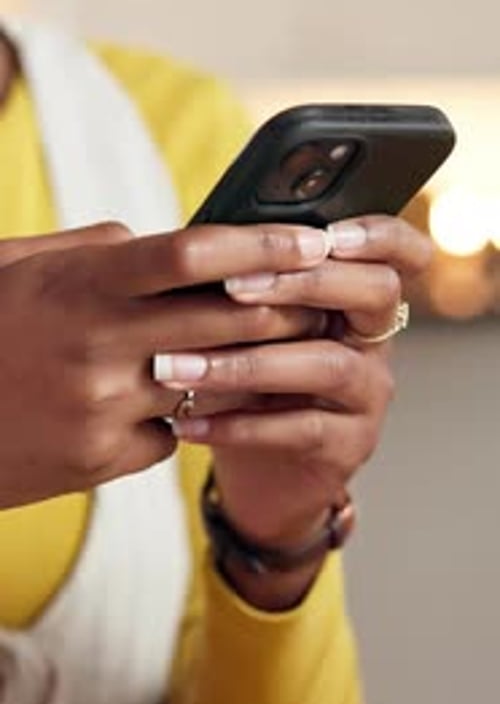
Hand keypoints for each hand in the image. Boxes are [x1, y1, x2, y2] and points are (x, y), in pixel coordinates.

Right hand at [0, 220, 327, 507]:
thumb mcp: (16, 268)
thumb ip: (90, 250)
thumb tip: (153, 240)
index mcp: (76, 287)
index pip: (190, 255)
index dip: (260, 244)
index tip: (313, 239)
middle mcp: (95, 349)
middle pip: (225, 320)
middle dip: (288, 306)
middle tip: (327, 293)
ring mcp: (100, 411)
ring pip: (210, 383)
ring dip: (250, 365)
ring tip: (280, 345)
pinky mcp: (99, 462)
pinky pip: (171, 433)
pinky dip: (185, 414)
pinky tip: (176, 400)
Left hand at [159, 215, 431, 554]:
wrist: (262, 471)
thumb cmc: (248, 384)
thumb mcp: (246, 328)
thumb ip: (238, 285)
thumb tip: (184, 243)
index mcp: (352, 296)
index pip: (398, 251)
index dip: (376, 234)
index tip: (326, 232)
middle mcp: (372, 340)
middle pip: (375, 292)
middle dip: (302, 282)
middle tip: (231, 287)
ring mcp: (368, 394)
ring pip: (329, 364)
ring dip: (248, 362)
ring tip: (177, 367)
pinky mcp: (350, 445)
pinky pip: (301, 428)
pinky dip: (238, 425)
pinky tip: (186, 420)